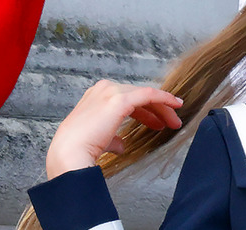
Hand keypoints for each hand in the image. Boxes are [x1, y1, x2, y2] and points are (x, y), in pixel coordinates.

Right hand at [46, 79, 182, 179]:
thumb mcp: (98, 140)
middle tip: (170, 122)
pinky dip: (164, 98)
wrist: (70, 155)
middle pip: (138, 96)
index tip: (159, 120)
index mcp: (95, 97)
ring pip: (146, 95)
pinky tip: (175, 105)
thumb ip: (111, 138)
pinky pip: (149, 94)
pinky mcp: (120, 99)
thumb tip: (121, 144)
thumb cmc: (80, 150)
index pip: (127, 99)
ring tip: (174, 122)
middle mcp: (103, 89)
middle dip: (157, 110)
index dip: (145, 110)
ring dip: (163, 108)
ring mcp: (111, 92)